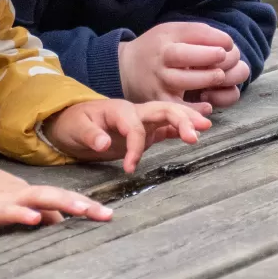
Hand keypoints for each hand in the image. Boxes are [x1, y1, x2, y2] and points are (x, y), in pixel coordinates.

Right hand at [0, 158, 111, 228]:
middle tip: (107, 215)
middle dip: (83, 205)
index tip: (106, 215)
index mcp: (24, 194)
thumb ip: (29, 211)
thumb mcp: (4, 205)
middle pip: (56, 197)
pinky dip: (21, 214)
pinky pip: (5, 212)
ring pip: (38, 199)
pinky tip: (35, 219)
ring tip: (84, 210)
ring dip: (63, 204)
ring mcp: (2, 200)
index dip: (82, 206)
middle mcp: (18, 194)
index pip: (59, 200)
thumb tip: (55, 222)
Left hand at [44, 99, 209, 174]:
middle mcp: (134, 112)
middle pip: (162, 109)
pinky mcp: (146, 131)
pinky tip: (194, 133)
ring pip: (169, 116)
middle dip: (180, 119)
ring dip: (187, 121)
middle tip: (195, 135)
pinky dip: (181, 129)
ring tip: (205, 127)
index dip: (135, 147)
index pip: (134, 126)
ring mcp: (143, 120)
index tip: (129, 168)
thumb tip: (104, 143)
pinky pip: (167, 128)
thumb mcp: (75, 129)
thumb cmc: (72, 123)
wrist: (71, 123)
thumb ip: (90, 135)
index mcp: (118, 110)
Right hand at [118, 22, 249, 108]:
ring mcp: (159, 80)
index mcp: (167, 38)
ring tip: (219, 77)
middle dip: (208, 56)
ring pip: (182, 81)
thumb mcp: (173, 31)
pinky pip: (177, 107)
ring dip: (205, 79)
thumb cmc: (158, 48)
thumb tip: (227, 43)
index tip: (227, 44)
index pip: (192, 34)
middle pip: (184, 56)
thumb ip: (198, 33)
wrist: (126, 68)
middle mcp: (161, 59)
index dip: (214, 39)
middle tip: (223, 57)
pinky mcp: (159, 100)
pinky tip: (207, 105)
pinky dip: (193, 109)